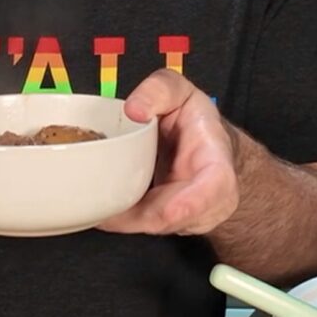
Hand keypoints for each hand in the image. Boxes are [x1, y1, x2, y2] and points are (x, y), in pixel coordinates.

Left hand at [98, 69, 238, 235]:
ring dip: (125, 220)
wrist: (206, 148)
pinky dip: (120, 219)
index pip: (215, 188)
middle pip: (175, 217)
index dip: (193, 203)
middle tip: (108, 214)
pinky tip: (101, 210)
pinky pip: (141, 224)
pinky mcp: (165, 222)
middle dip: (141, 217)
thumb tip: (134, 109)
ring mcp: (186, 217)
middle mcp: (207, 199)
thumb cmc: (195, 121)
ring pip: (152, 225)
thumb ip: (160, 91)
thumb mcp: (181, 93)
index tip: (170, 213)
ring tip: (99, 211)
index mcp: (218, 164)